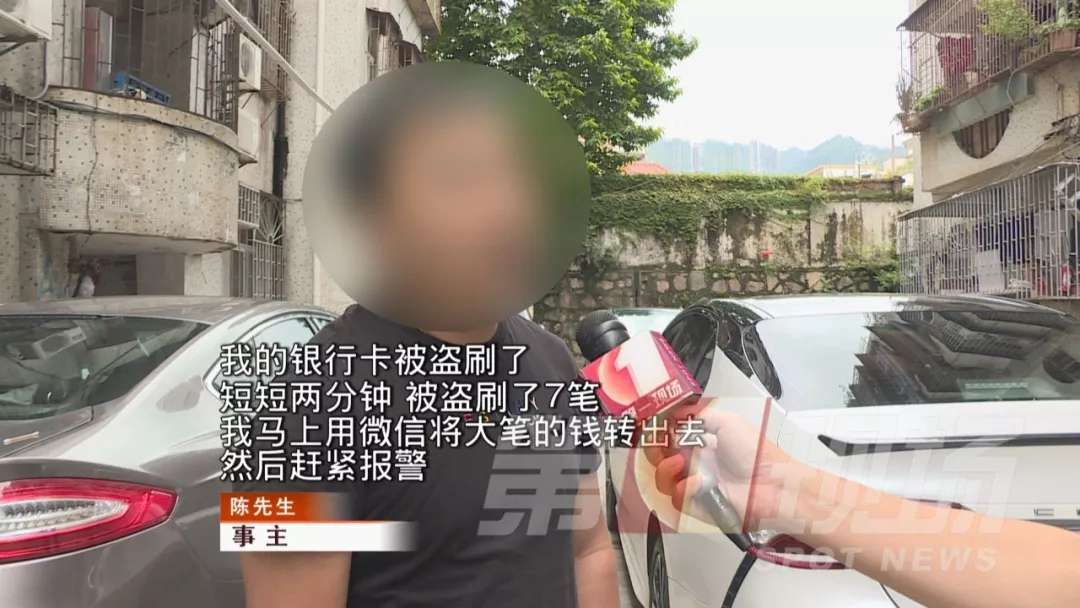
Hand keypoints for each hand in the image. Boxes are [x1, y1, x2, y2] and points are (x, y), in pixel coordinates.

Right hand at [642, 398, 807, 532]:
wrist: (774, 485)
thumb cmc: (757, 453)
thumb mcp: (728, 422)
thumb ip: (699, 416)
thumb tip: (673, 414)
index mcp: (702, 445)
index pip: (669, 439)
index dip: (659, 435)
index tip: (653, 428)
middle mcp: (697, 465)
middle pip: (661, 460)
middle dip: (656, 452)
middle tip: (663, 446)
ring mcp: (697, 487)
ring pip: (664, 482)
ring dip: (666, 470)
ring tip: (680, 463)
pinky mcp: (700, 507)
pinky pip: (679, 502)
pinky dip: (683, 491)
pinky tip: (698, 483)